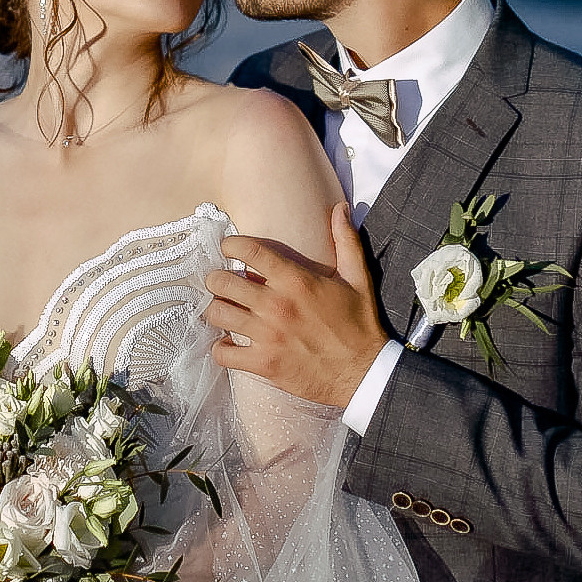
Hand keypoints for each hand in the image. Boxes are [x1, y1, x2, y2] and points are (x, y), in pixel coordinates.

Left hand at [203, 201, 390, 406]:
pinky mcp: (264, 363)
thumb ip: (346, 240)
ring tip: (223, 310)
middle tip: (221, 284)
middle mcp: (277, 305)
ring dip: (216, 310)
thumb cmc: (360, 325)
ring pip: (218, 314)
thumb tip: (340, 208)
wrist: (365, 372)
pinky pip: (224, 353)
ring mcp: (268, 335)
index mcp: (296, 280)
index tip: (228, 248)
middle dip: (216, 280)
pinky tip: (228, 345)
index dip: (230, 245)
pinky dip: (221, 349)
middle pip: (222, 282)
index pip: (249, 251)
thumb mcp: (358, 278)